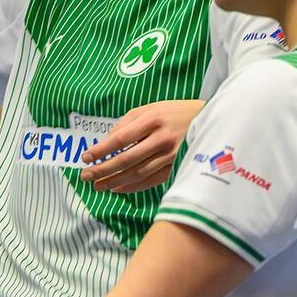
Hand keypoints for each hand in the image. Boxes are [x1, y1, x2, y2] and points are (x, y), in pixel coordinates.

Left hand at [80, 100, 201, 193]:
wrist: (210, 121)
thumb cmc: (175, 113)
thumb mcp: (151, 108)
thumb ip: (128, 123)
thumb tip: (107, 142)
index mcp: (153, 119)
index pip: (121, 138)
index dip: (102, 150)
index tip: (86, 157)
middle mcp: (162, 139)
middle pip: (126, 159)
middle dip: (103, 169)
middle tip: (86, 176)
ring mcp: (171, 155)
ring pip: (137, 173)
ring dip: (115, 181)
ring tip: (98, 186)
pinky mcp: (177, 167)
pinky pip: (151, 181)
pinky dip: (133, 187)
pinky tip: (118, 188)